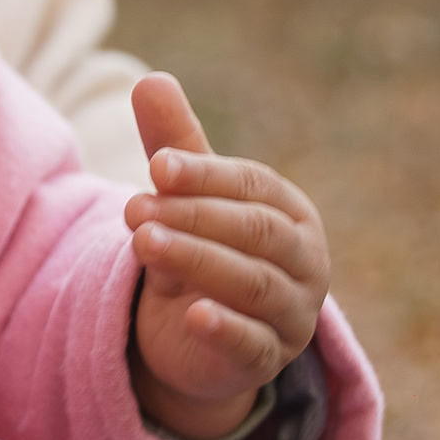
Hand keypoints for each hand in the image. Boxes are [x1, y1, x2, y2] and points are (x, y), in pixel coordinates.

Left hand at [123, 74, 330, 439]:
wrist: (193, 336)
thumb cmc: (198, 249)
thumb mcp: (183, 200)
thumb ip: (173, 146)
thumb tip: (149, 79)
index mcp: (288, 210)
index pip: (253, 185)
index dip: (205, 174)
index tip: (157, 165)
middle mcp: (304, 259)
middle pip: (255, 231)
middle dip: (194, 216)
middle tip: (134, 208)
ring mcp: (293, 313)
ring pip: (253, 284)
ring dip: (197, 260)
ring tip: (143, 242)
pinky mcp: (268, 360)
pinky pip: (253, 344)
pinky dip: (226, 328)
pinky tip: (193, 315)